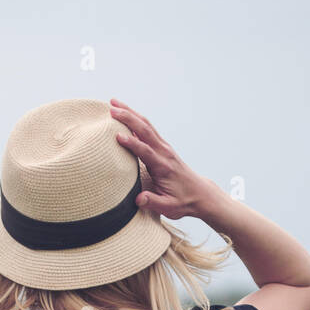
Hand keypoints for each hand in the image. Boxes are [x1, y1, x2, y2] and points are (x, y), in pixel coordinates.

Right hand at [110, 98, 211, 220]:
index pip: (146, 152)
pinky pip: (147, 128)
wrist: (199, 194)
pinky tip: (125, 113)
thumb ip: (153, 202)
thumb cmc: (183, 201)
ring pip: (146, 125)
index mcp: (163, 167)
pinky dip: (135, 118)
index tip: (117, 136)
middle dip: (128, 117)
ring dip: (130, 112)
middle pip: (145, 130)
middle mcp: (164, 153)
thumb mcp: (169, 207)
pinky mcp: (162, 147)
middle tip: (111, 108)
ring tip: (113, 102)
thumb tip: (139, 199)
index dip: (132, 144)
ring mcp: (164, 147)